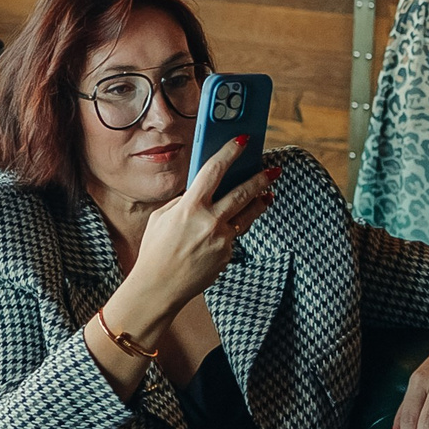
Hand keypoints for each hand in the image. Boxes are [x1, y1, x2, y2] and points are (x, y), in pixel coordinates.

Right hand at [118, 140, 278, 321]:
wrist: (159, 287)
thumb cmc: (155, 250)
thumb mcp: (161, 218)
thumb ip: (182, 202)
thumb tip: (199, 192)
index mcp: (189, 207)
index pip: (214, 171)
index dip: (229, 153)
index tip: (242, 141)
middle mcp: (209, 222)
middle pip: (242, 192)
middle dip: (260, 178)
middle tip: (273, 169)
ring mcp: (222, 240)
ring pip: (248, 215)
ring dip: (260, 202)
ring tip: (268, 194)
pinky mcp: (227, 255)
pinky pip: (234, 236)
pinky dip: (233, 230)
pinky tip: (228, 229)